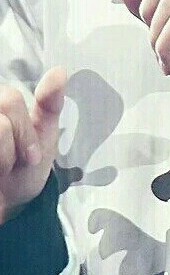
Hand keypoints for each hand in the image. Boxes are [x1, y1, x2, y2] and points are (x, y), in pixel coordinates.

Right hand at [0, 67, 66, 223]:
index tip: (32, 158)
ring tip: (1, 167)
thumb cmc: (25, 165)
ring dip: (2, 158)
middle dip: (14, 146)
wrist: (7, 202)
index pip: (10, 100)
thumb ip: (50, 103)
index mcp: (1, 100)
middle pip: (1, 114)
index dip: (24, 134)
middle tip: (12, 164)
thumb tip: (59, 71)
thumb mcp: (44, 134)